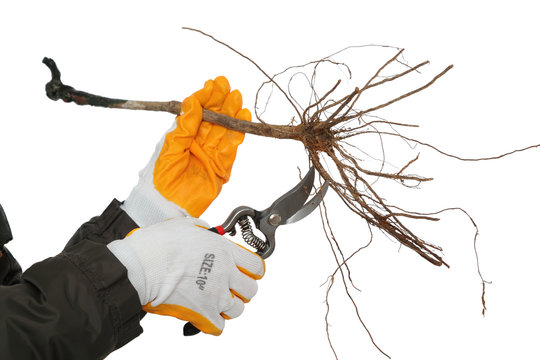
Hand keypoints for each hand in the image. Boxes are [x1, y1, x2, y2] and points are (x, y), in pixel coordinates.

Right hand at [107, 216, 264, 334]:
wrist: (140, 265)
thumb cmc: (157, 244)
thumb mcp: (185, 224)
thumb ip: (202, 229)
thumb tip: (206, 231)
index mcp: (223, 250)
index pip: (256, 265)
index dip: (252, 271)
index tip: (246, 273)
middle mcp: (225, 272)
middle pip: (251, 290)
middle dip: (242, 291)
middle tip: (229, 289)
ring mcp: (216, 294)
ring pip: (238, 310)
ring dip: (228, 308)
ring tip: (214, 303)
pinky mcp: (203, 313)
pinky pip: (219, 327)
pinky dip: (212, 324)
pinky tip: (203, 316)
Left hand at [122, 76, 250, 225]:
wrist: (165, 206)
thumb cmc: (160, 179)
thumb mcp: (170, 147)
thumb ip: (184, 126)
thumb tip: (192, 102)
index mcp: (183, 136)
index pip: (197, 113)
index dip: (205, 98)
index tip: (213, 85)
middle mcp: (198, 143)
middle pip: (213, 119)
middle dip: (221, 102)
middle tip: (229, 87)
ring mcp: (210, 155)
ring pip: (224, 132)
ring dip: (232, 116)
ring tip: (238, 100)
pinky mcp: (220, 169)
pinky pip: (231, 150)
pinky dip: (237, 135)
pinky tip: (243, 121)